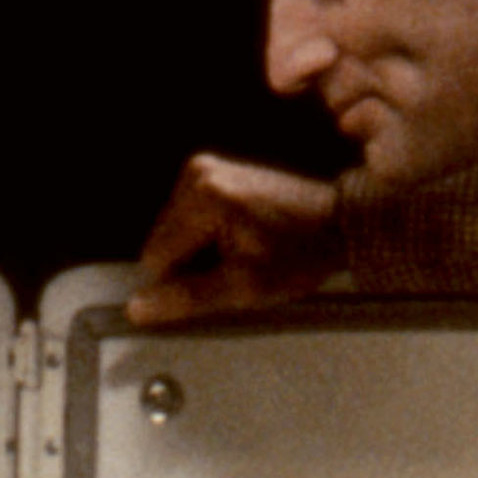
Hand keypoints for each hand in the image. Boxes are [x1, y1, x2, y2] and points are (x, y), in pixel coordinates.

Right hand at [128, 154, 342, 324]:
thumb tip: (139, 307)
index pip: (156, 258)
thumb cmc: (302, 251)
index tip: (216, 284)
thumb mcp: (245, 287)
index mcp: (203, 197)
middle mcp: (199, 174)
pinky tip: (240, 238)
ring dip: (201, 252)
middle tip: (237, 267)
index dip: (181, 283)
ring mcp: (205, 170)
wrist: (338, 221)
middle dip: (193, 264)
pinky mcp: (214, 173)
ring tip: (243, 251)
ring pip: (176, 233)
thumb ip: (187, 298)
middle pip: (163, 242)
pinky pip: (191, 219)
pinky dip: (209, 236)